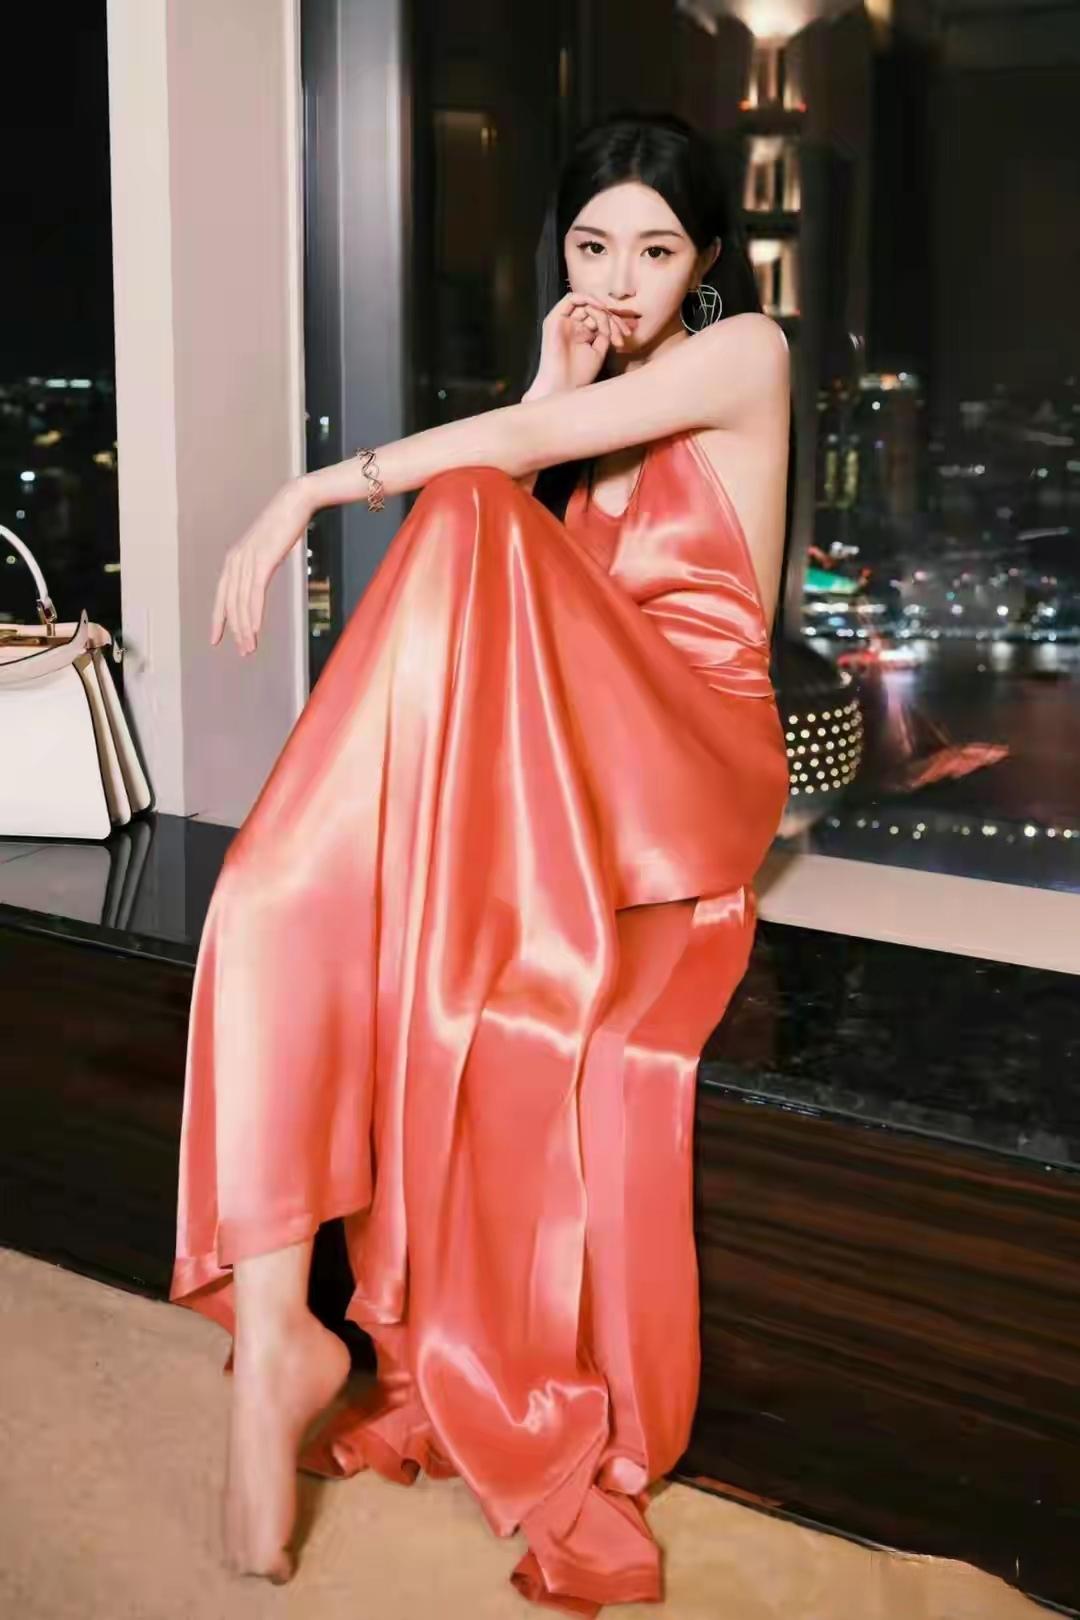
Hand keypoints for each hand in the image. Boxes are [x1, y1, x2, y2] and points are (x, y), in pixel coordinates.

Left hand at [210, 479, 311, 655]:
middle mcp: (236, 561)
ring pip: (241, 603)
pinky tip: (255, 630)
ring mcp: (247, 561)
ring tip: (249, 647)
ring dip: (245, 628)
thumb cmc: (284, 525)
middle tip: (241, 651)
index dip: (218, 619)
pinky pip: (255, 594)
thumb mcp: (267, 548)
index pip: (222, 595)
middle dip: (234, 630)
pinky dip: (253, 615)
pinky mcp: (262, 561)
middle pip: (230, 604)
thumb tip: (259, 579)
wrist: (295, 503)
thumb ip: (259, 565)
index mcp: (234, 559)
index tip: (216, 639)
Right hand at [531, 293, 632, 393]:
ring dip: (601, 307)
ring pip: (585, 303)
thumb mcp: (599, 350)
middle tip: (623, 331)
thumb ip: (605, 332)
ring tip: (611, 318)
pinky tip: (600, 307)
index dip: (616, 323)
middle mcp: (572, 326)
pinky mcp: (554, 319)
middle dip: (612, 317)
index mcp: (582, 334)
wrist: (562, 386)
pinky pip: (571, 299)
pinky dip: (587, 298)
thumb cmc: (579, 374)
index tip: (627, 334)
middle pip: (594, 310)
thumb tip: (611, 317)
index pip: (600, 319)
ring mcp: (563, 321)